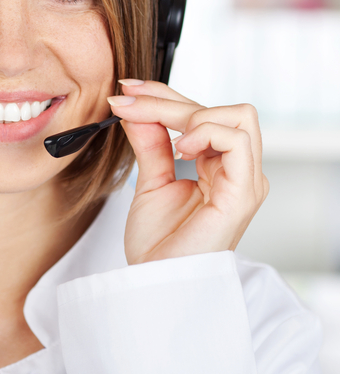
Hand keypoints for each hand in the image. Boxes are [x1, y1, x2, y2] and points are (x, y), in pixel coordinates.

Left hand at [106, 80, 268, 265]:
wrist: (156, 282)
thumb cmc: (158, 244)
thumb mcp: (149, 181)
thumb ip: (149, 143)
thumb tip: (135, 108)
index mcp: (221, 168)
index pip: (204, 115)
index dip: (165, 96)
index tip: (127, 91)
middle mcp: (240, 172)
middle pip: (219, 110)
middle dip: (168, 100)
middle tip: (127, 103)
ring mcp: (246, 182)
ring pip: (236, 116)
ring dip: (187, 114)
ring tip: (159, 136)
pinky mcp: (243, 194)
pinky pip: (237, 141)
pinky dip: (206, 133)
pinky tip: (180, 149)